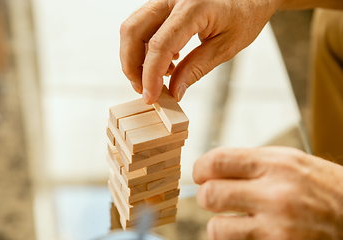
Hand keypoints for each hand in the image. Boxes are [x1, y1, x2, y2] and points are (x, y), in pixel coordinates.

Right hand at [120, 0, 282, 103]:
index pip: (159, 45)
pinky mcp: (164, 2)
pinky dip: (145, 47)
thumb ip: (197, 67)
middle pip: (133, 31)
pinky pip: (143, 24)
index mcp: (193, 6)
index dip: (150, 75)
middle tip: (144, 90)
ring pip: (133, 27)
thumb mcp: (227, 46)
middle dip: (131, 66)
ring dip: (136, 57)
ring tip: (157, 78)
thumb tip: (174, 91)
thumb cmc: (246, 13)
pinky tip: (165, 62)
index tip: (150, 97)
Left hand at [193, 147, 342, 239]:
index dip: (200, 168)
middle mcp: (276, 195)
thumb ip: (252, 164)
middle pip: (210, 195)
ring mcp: (278, 229)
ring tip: (236, 220)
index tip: (200, 174)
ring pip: (217, 228)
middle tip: (216, 198)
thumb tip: (212, 168)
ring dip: (220, 224)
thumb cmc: (323, 187)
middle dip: (207, 196)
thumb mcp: (291, 162)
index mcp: (277, 165)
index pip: (218, 161)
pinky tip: (252, 233)